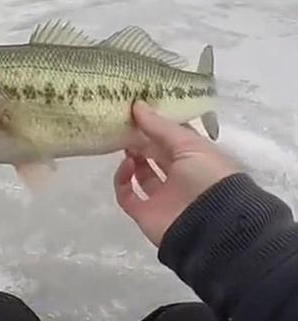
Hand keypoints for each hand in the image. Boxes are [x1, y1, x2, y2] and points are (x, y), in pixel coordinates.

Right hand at [113, 101, 240, 246]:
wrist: (209, 227)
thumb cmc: (207, 177)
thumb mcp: (189, 145)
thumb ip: (160, 127)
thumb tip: (136, 105)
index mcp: (195, 159)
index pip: (172, 139)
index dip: (156, 124)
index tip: (138, 110)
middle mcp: (178, 176)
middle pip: (154, 154)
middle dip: (140, 139)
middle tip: (125, 124)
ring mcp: (160, 196)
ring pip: (140, 173)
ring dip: (131, 157)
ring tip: (125, 144)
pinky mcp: (143, 212)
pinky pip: (126, 194)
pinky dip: (122, 180)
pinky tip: (126, 166)